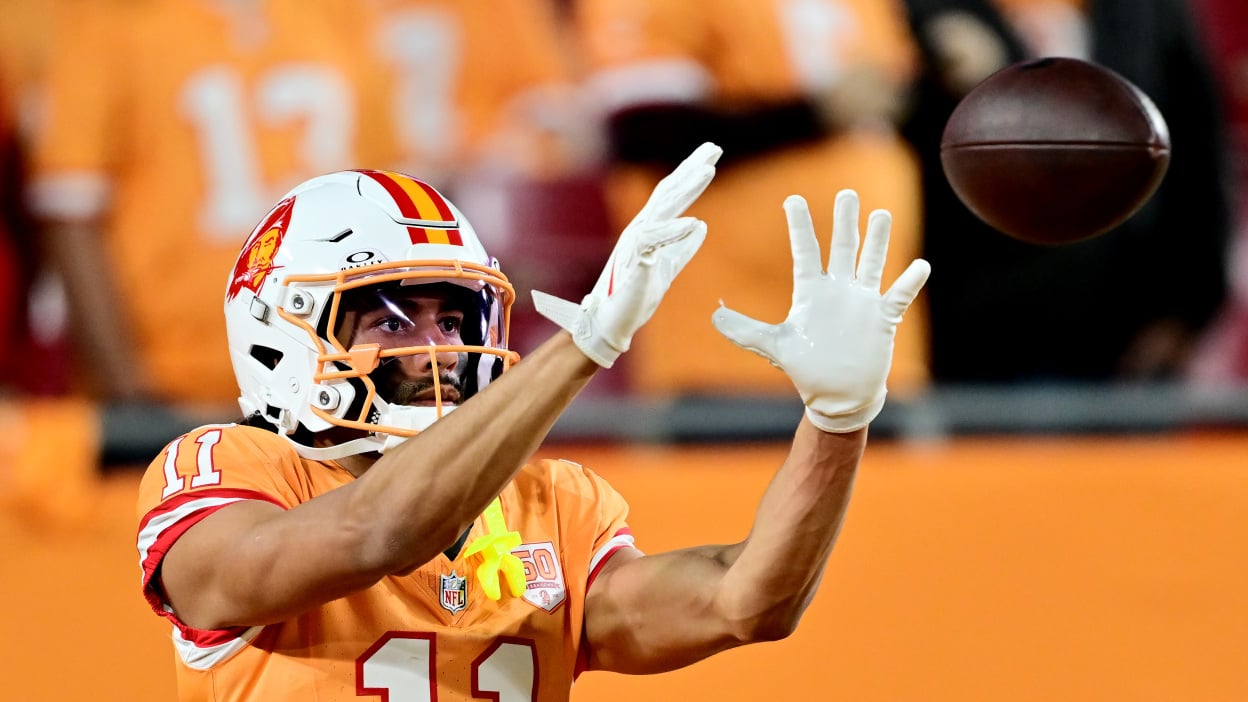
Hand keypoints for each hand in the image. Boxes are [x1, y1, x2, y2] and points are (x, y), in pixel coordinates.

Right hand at [533, 142, 721, 366]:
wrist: (611, 323)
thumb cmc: (635, 295)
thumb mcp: (668, 267)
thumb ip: (683, 247)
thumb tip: (702, 225)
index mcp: (649, 229)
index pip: (672, 195)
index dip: (691, 174)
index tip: (712, 155)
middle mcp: (640, 230)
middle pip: (668, 192)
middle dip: (691, 169)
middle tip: (714, 147)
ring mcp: (635, 245)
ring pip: (662, 209)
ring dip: (686, 189)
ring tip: (708, 171)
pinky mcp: (634, 265)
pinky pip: (654, 243)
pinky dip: (673, 232)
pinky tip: (694, 222)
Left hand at [712, 191, 929, 431]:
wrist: (838, 395)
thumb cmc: (807, 369)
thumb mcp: (774, 347)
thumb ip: (745, 330)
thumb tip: (714, 314)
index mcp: (811, 292)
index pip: (805, 252)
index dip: (799, 226)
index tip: (792, 199)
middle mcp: (838, 290)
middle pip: (843, 247)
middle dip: (844, 221)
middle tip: (846, 194)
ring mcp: (862, 301)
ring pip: (871, 262)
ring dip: (876, 240)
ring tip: (880, 213)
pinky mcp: (882, 318)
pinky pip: (898, 296)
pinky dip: (908, 282)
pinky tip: (919, 266)